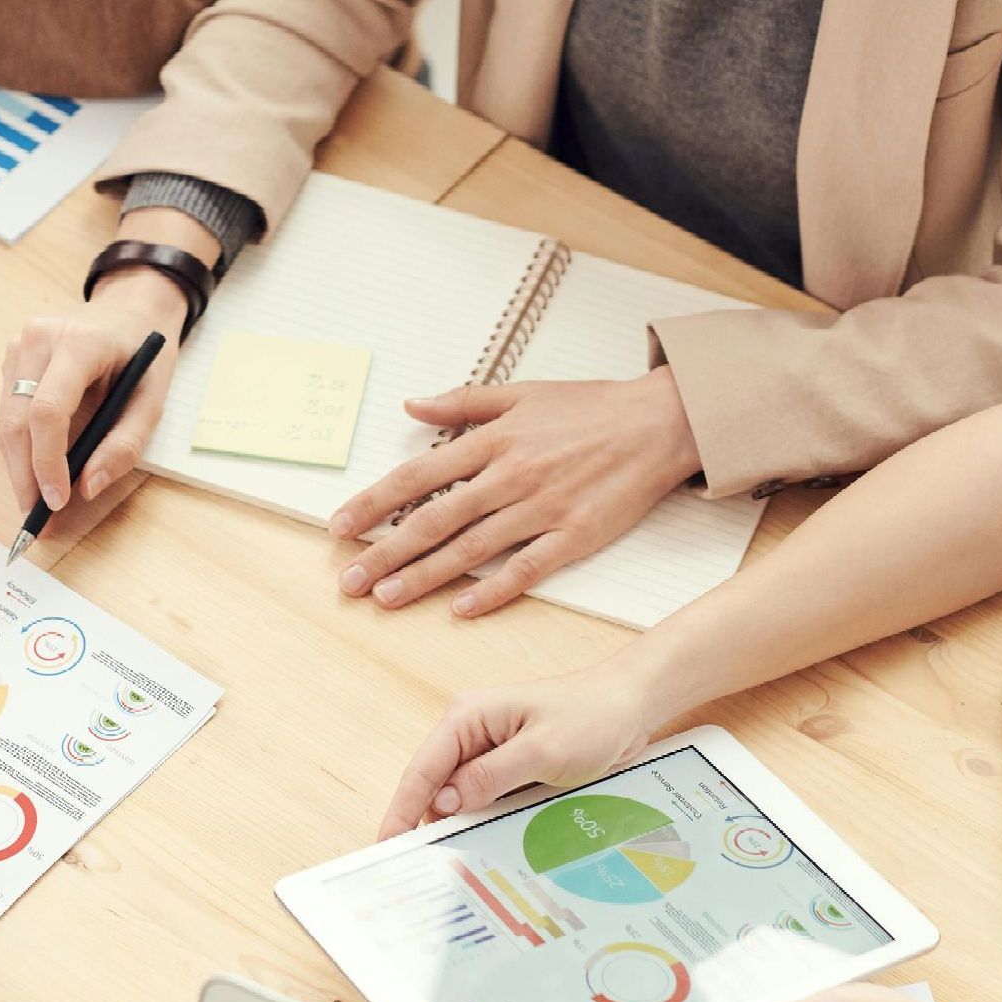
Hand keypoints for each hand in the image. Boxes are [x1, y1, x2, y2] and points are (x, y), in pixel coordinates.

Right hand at [0, 272, 185, 515]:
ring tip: (33, 504)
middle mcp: (38, 338)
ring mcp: (19, 345)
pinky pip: (8, 411)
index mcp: (78, 343)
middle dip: (24, 476)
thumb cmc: (144, 356)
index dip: (48, 462)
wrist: (129, 310)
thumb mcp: (152, 400)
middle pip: (17, 420)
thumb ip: (124, 445)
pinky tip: (34, 472)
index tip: (56, 501)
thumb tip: (88, 487)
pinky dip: (20, 446)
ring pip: (6, 420)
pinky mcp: (11, 357)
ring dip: (18, 467)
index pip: (48, 411)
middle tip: (35, 519)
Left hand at [329, 367, 702, 616]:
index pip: (418, 477)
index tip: (341, 528)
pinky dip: (492, 591)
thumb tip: (410, 406)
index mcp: (493, 440)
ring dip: (424, 577)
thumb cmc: (591, 407)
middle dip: (384, 553)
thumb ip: (463, 401)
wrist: (659, 422)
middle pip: (434, 520)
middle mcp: (509, 476)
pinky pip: (525, 569)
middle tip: (349, 582)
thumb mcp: (522, 391)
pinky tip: (460, 609)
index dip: (375, 505)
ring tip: (385, 599)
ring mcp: (541, 509)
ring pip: (470, 550)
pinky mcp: (573, 536)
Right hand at [380, 660, 663, 837]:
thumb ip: (490, 777)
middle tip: (417, 865)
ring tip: (448, 862)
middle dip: (425, 822)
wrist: (631, 706)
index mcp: (468, 717)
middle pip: (434, 786)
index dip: (402, 808)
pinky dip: (481, 820)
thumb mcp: (542, 751)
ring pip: (459, 797)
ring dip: (456, 825)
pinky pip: (484, 799)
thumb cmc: (592, 715)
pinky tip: (481, 845)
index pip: (423, 768)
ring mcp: (489, 751)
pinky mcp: (508, 767)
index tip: (388, 842)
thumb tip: (445, 803)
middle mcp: (471, 732)